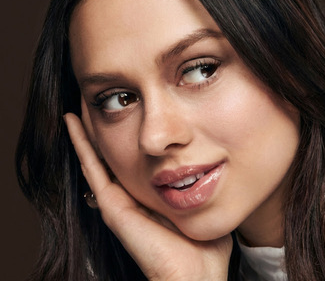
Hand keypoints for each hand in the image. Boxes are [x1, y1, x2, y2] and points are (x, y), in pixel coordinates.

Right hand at [64, 113, 231, 280]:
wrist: (197, 274)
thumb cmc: (206, 243)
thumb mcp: (207, 198)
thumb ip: (208, 178)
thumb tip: (220, 156)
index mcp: (151, 190)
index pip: (136, 153)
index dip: (129, 128)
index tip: (129, 101)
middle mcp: (131, 192)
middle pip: (114, 150)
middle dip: (106, 123)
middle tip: (98, 95)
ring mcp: (119, 199)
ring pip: (98, 154)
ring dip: (89, 127)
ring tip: (79, 99)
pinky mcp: (111, 206)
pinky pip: (92, 168)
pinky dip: (81, 144)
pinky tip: (72, 121)